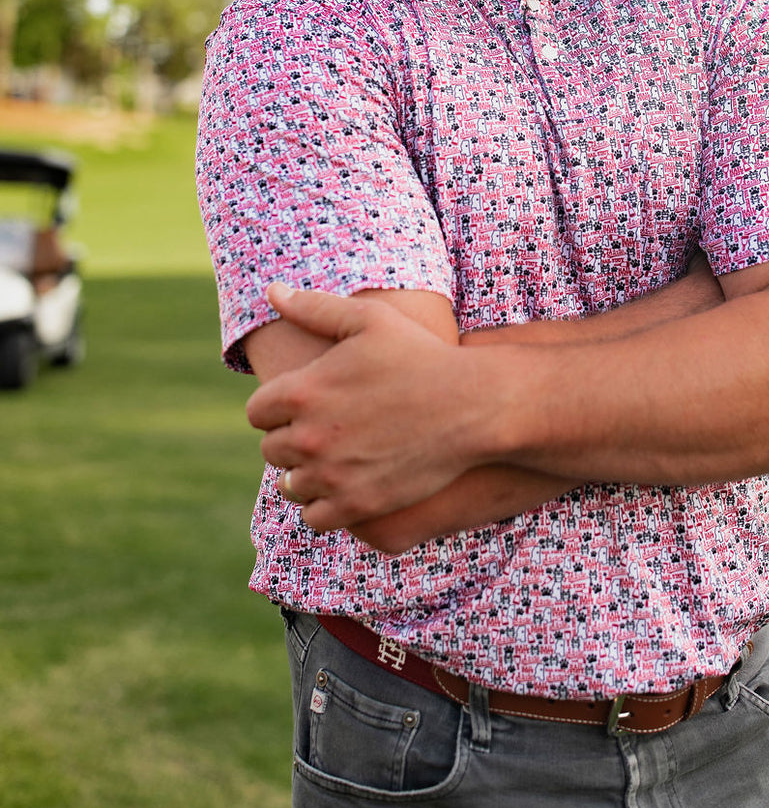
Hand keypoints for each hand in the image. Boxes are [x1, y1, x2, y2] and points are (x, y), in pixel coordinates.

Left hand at [245, 284, 485, 531]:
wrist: (472, 405)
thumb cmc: (420, 355)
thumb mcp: (369, 318)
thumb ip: (313, 307)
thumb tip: (271, 291)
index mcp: (302, 391)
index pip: (257, 412)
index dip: (277, 408)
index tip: (303, 405)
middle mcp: (310, 437)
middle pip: (272, 450)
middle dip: (291, 439)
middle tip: (323, 430)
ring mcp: (333, 476)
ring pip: (290, 486)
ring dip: (305, 474)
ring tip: (332, 458)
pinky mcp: (358, 505)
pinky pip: (316, 517)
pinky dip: (324, 504)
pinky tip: (344, 485)